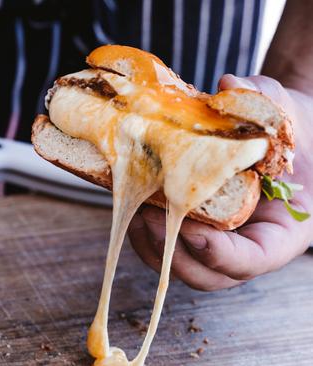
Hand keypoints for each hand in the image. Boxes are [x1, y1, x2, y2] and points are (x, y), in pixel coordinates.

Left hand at [128, 74, 312, 290]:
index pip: (255, 259)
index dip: (222, 255)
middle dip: (173, 255)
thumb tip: (227, 86)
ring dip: (150, 246)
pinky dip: (144, 233)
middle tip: (147, 220)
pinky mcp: (192, 229)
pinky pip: (166, 246)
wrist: (270, 128)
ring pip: (180, 265)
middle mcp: (248, 244)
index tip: (193, 232)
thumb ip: (264, 100)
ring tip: (130, 211)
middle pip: (209, 274)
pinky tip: (128, 203)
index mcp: (285, 229)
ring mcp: (218, 241)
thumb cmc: (285, 124)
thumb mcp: (283, 108)